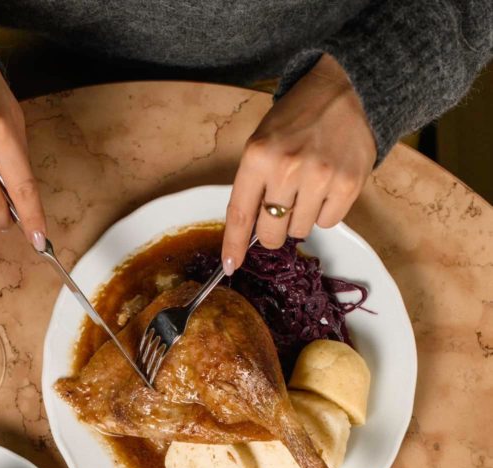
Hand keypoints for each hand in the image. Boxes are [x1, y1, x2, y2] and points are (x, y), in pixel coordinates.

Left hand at [223, 55, 375, 270]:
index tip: (230, 265)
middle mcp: (287, 168)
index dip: (234, 245)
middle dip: (273, 230)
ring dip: (301, 217)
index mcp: (259, 156)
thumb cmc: (300, 118)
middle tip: (282, 208)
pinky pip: (327, 223)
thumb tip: (247, 232)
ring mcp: (319, 178)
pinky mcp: (347, 186)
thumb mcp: (263, 141)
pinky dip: (325, 212)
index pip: (240, 214)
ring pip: (299, 231)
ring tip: (309, 186)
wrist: (348, 91)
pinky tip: (327, 187)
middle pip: (271, 233)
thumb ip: (253, 183)